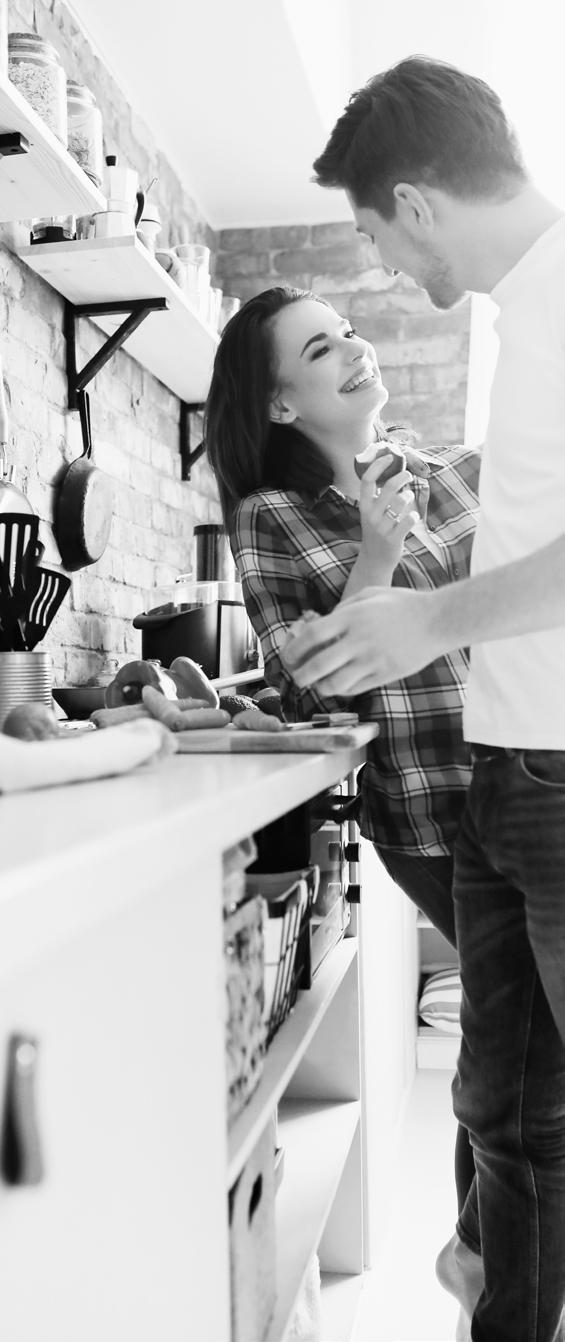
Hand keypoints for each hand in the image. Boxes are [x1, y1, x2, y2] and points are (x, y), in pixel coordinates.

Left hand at [282, 586, 442, 693]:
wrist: (437, 620)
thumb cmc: (402, 604)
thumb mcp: (370, 594)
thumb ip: (343, 609)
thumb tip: (320, 625)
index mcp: (352, 617)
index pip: (312, 636)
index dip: (294, 649)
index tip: (289, 655)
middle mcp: (359, 640)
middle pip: (318, 666)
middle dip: (300, 675)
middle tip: (298, 677)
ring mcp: (372, 660)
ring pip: (334, 684)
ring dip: (320, 687)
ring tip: (319, 683)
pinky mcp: (384, 674)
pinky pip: (354, 689)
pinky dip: (341, 690)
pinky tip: (340, 684)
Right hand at [356, 453, 417, 578]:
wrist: (374, 561)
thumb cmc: (376, 532)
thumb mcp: (371, 514)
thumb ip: (378, 496)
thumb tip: (393, 473)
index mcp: (364, 506)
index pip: (367, 480)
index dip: (378, 465)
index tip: (389, 457)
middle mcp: (371, 515)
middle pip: (389, 487)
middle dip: (402, 477)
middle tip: (408, 475)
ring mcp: (382, 528)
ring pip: (402, 501)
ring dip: (408, 496)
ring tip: (408, 499)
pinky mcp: (394, 538)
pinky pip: (409, 519)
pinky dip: (413, 515)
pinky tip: (410, 517)